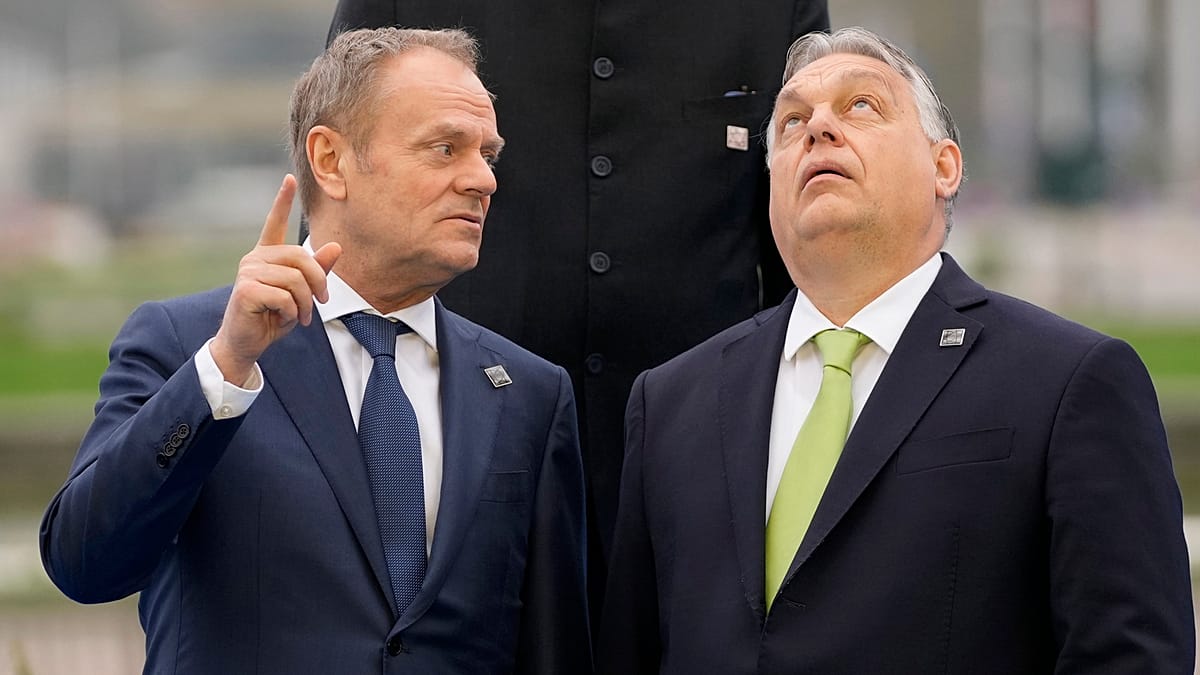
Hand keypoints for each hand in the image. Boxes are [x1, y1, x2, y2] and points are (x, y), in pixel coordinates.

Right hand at [210, 175, 341, 384]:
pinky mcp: (246, 290)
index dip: (282, 201)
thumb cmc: (272, 317)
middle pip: (300, 257)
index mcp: (266, 255)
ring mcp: (248, 272)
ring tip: (300, 315)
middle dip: (318, 282)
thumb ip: (316, 270)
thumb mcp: (301, 293)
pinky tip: (283, 318)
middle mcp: (254, 258)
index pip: (274, 222)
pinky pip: (285, 296)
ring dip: (305, 303)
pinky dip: (292, 312)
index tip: (290, 179)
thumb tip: (336, 247)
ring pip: (295, 279)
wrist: (247, 343)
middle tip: (321, 302)